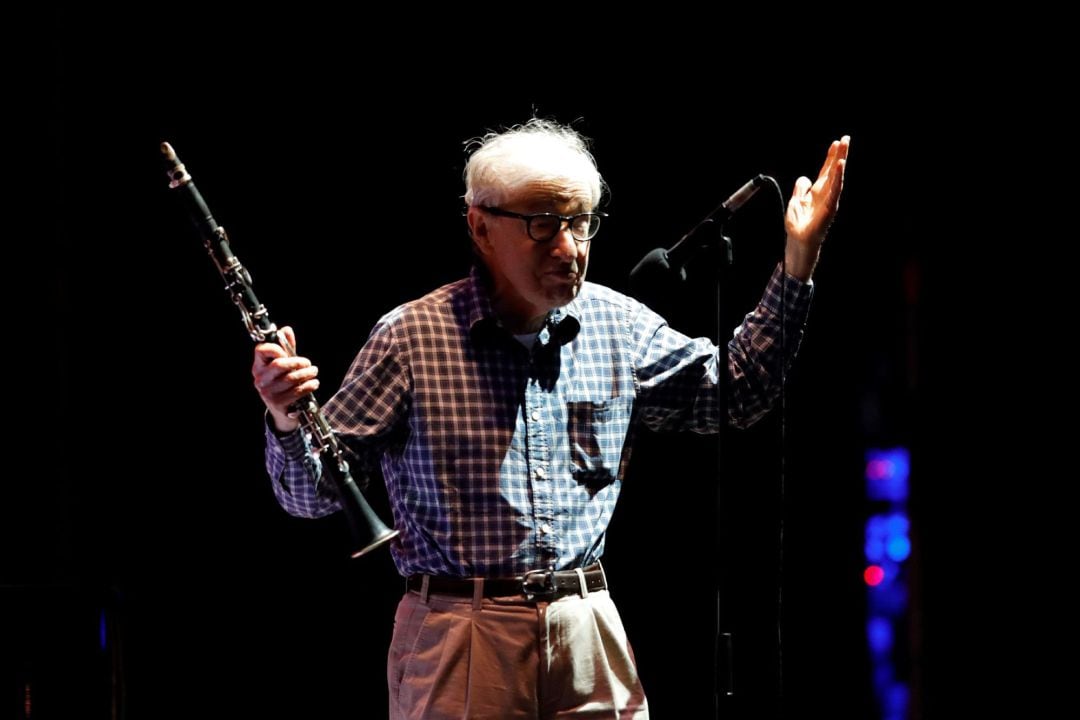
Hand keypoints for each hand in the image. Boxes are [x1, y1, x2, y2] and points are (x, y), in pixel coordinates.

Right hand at [252, 326, 318, 432]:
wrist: (282, 413)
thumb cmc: (283, 384)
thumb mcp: (284, 365)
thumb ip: (286, 348)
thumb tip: (286, 330)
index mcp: (258, 366)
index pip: (262, 350)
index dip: (277, 347)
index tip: (288, 351)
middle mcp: (260, 379)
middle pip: (279, 365)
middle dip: (298, 362)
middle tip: (309, 364)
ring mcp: (267, 392)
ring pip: (290, 378)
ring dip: (307, 374)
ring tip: (314, 372)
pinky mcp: (277, 403)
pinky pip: (296, 391)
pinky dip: (308, 386)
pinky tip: (314, 383)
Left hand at [784, 135, 849, 280]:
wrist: (798, 241)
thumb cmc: (798, 225)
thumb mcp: (795, 202)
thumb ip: (800, 189)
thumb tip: (805, 178)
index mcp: (817, 192)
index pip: (826, 171)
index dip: (830, 157)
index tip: (836, 142)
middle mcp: (825, 194)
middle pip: (834, 171)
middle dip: (840, 155)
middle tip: (846, 138)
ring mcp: (829, 200)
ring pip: (837, 178)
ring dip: (840, 162)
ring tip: (844, 147)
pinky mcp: (829, 207)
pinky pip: (835, 190)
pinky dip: (838, 178)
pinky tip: (840, 167)